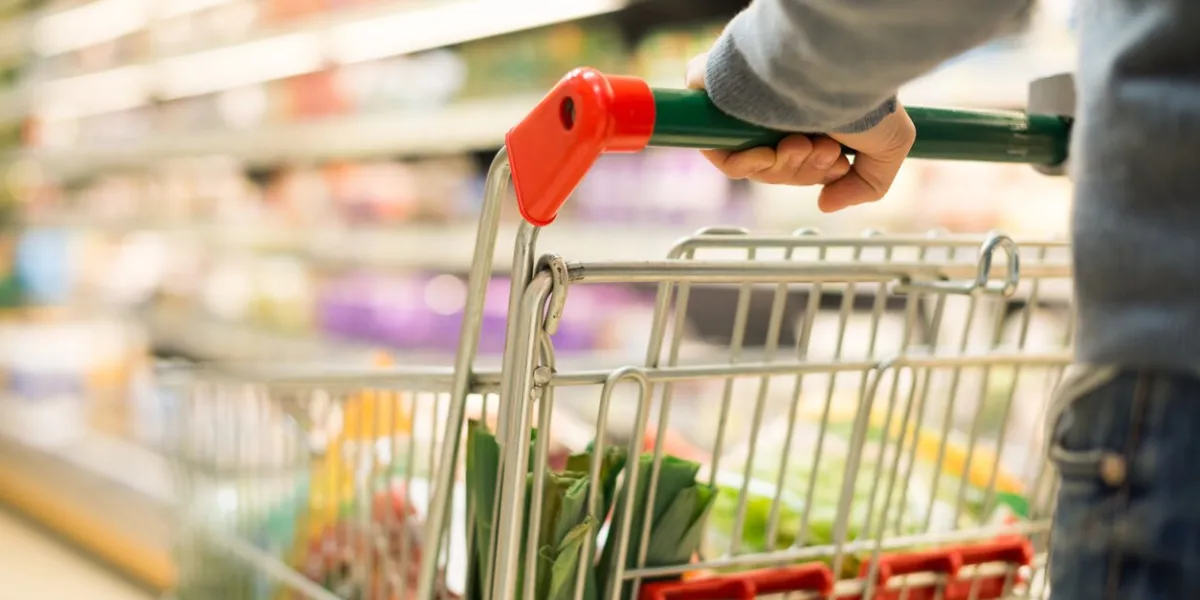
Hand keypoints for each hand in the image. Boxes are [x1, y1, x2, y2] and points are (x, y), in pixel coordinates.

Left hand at [686, 53, 915, 212]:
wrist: (833, 63)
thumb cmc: (864, 96)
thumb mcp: (890, 147)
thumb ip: (866, 185)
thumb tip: (825, 203)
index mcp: (811, 114)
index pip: (800, 162)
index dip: (816, 173)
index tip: (837, 164)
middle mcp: (779, 108)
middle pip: (778, 168)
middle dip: (803, 170)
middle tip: (824, 150)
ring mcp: (748, 106)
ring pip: (754, 164)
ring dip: (782, 167)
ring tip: (804, 143)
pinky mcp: (717, 101)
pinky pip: (720, 152)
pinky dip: (746, 164)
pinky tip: (772, 152)